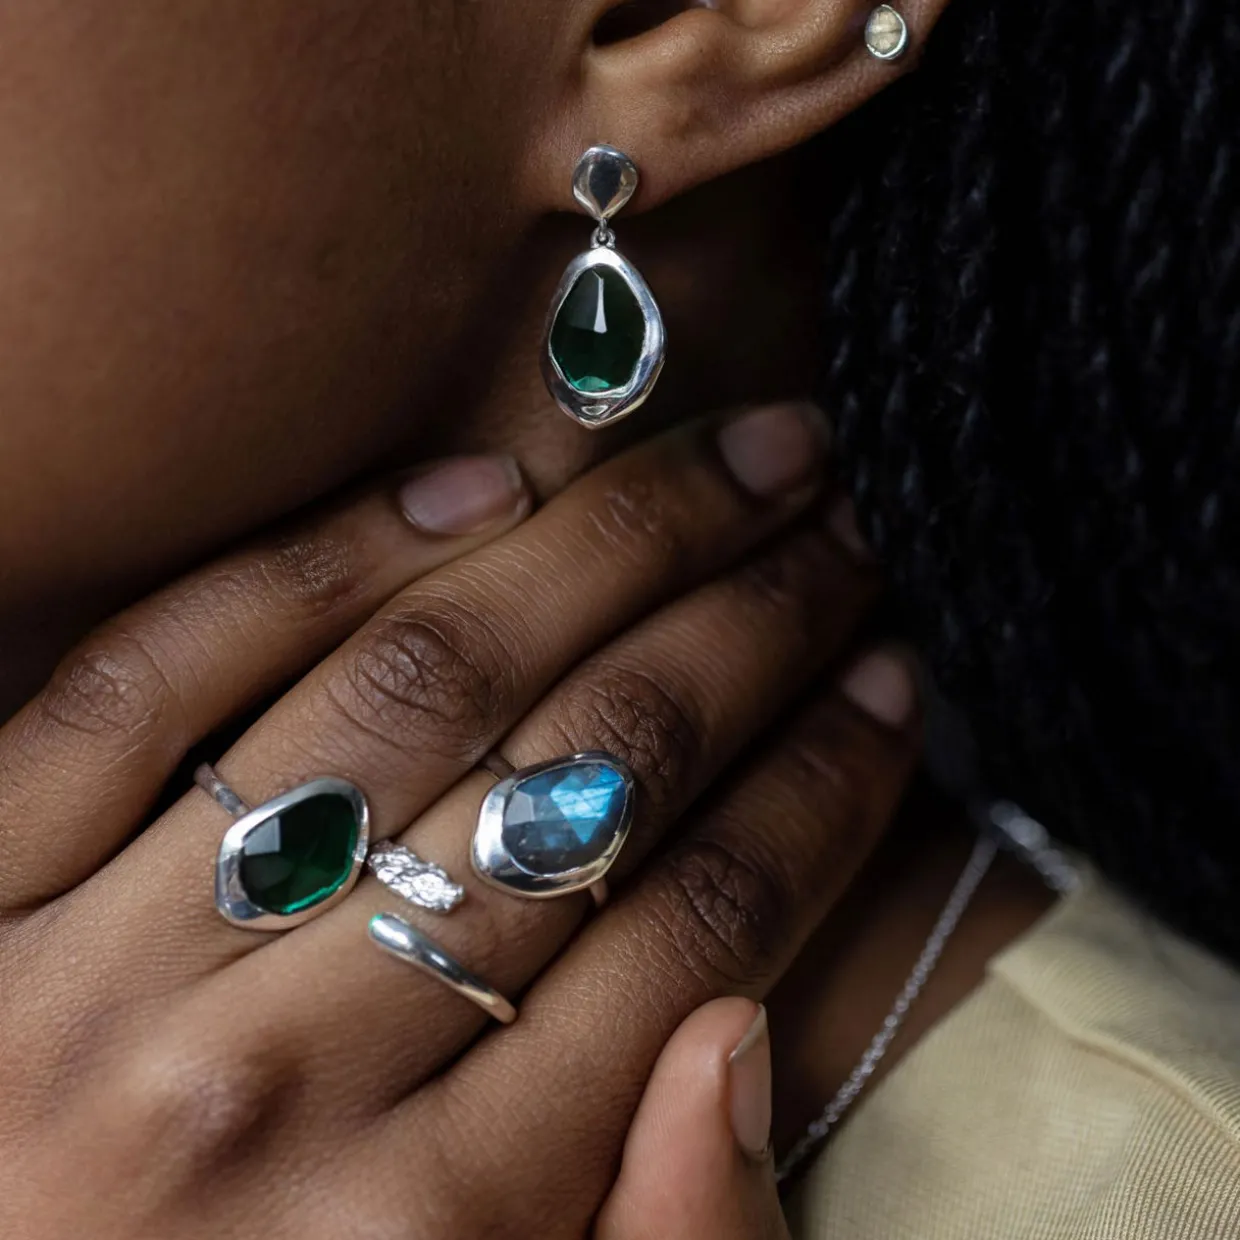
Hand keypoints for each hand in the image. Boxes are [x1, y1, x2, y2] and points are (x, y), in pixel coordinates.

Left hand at [0, 402, 916, 1237]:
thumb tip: (744, 1037)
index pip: (696, 939)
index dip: (823, 787)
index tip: (893, 681)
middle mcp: (273, 1089)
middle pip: (585, 783)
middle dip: (753, 625)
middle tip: (844, 521)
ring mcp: (104, 968)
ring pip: (417, 691)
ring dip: (604, 552)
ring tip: (723, 468)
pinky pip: (169, 666)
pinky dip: (335, 556)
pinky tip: (477, 488)